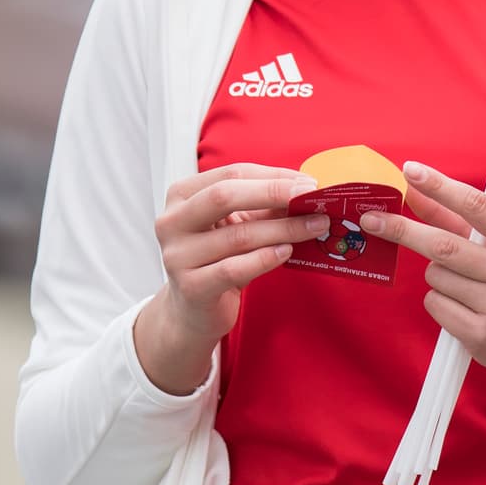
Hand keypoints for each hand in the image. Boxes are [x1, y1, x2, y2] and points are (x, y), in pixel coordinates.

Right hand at [134, 163, 328, 393]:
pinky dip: (265, 258)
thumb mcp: (237, 226)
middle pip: (224, 196)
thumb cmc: (218, 259)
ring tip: (313, 227)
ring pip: (237, 236)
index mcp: (182, 195)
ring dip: (282, 229)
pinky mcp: (191, 287)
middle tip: (311, 198)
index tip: (307, 183)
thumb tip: (306, 192)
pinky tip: (287, 251)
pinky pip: (233, 269)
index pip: (231, 174)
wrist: (193, 310)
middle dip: (274, 194)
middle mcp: (172, 222)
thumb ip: (263, 207)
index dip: (272, 176)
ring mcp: (177, 256)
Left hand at [359, 162, 485, 386]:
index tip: (411, 171)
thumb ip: (456, 219)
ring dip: (436, 274)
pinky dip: (438, 301)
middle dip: (403, 230)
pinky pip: (434, 304)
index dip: (441, 187)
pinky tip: (463, 308)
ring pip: (436, 275)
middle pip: (444, 245)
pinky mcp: (481, 335)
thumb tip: (414, 190)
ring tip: (465, 285)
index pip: (478, 207)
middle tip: (372, 219)